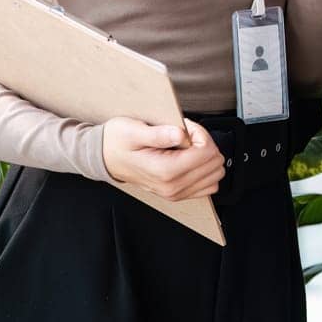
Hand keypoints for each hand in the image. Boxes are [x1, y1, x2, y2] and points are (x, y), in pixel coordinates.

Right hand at [100, 117, 224, 200]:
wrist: (106, 158)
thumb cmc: (117, 142)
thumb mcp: (134, 130)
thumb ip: (160, 134)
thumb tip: (181, 134)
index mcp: (164, 171)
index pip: (205, 152)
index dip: (199, 133)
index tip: (184, 127)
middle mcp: (172, 186)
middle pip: (213, 163)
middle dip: (203, 143)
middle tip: (184, 134)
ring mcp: (176, 193)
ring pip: (215, 175)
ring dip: (206, 156)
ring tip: (186, 146)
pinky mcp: (178, 193)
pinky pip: (208, 185)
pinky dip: (205, 169)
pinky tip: (190, 158)